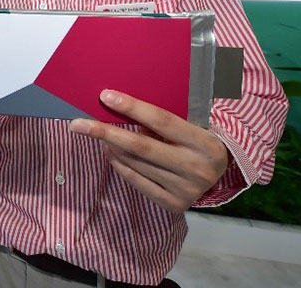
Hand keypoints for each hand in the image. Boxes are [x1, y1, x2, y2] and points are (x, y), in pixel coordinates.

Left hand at [69, 90, 229, 213]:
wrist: (223, 174)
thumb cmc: (198, 140)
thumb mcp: (192, 125)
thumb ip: (162, 120)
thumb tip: (118, 106)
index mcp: (205, 143)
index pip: (161, 121)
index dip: (132, 107)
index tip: (105, 95)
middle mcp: (197, 168)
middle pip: (141, 146)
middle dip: (106, 132)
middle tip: (78, 124)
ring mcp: (186, 189)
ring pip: (136, 164)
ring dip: (112, 148)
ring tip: (100, 136)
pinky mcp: (174, 204)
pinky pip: (137, 182)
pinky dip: (120, 165)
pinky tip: (111, 153)